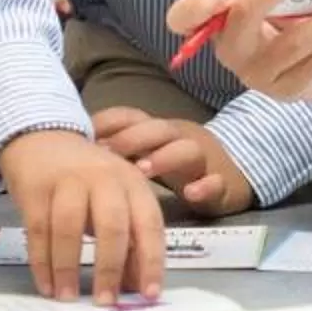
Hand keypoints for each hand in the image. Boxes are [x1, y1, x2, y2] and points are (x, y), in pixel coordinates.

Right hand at [0, 128, 169, 300]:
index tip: (149, 295)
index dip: (152, 260)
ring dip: (69, 268)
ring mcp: (67, 181)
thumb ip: (130, 241)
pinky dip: (42, 263)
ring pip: (69, 228)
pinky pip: (38, 231)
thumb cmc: (88, 179)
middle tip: (105, 302)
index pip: (149, 223)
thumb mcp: (117, 201)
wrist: (44, 139)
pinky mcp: (35, 189)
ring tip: (68, 298)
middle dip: (110, 268)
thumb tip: (137, 287)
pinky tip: (47, 285)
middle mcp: (103, 178)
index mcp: (132, 182)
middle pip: (111, 224)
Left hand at [94, 107, 257, 216]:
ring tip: (142, 172)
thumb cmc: (179, 163)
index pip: (132, 116)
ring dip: (164, 158)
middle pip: (158, 128)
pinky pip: (217, 181)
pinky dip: (206, 186)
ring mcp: (203, 160)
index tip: (84, 134)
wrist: (235, 171)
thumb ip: (121, 150)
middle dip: (132, 138)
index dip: (109, 122)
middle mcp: (180, 139)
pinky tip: (191, 194)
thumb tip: (75, 151)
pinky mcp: (222, 183)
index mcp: (159, 131)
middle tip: (106, 154)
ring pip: (187, 150)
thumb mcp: (150, 151)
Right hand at [163, 0, 311, 99]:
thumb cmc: (283, 8)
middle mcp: (229, 48)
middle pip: (246, 16)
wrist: (308, 54)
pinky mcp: (284, 90)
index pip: (183, 18)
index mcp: (214, 18)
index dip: (198, 5)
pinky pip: (309, 67)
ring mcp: (255, 74)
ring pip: (290, 44)